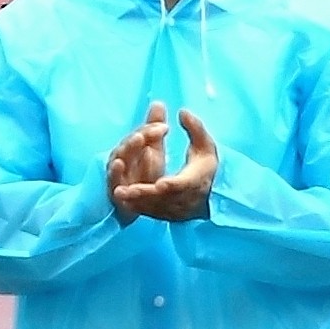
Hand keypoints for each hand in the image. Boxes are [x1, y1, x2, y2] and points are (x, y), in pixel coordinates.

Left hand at [107, 105, 218, 223]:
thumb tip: (182, 112)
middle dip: (144, 193)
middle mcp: (185, 199)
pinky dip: (137, 207)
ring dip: (136, 201)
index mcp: (196, 181)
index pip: (184, 184)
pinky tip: (123, 200)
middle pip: (164, 198)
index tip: (160, 183)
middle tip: (126, 189)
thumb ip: (195, 128)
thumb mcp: (205, 145)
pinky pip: (150, 213)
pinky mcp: (166, 216)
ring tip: (118, 193)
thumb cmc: (206, 167)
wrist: (211, 196)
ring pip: (154, 207)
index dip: (172, 185)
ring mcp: (175, 210)